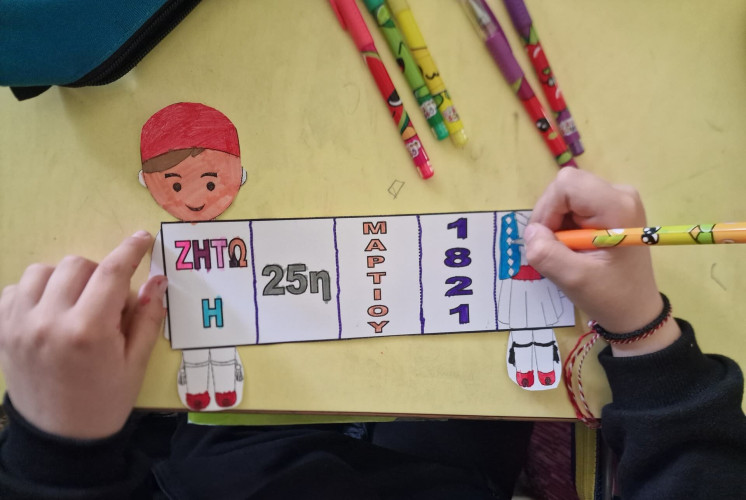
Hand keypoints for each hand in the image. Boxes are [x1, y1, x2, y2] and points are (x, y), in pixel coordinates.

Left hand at [0, 231, 166, 438]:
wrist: (60, 438)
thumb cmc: (106, 400)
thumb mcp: (136, 362)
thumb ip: (147, 317)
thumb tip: (158, 279)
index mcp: (88, 332)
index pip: (111, 273)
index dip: (130, 250)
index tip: (142, 239)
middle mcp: (48, 322)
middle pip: (77, 265)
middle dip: (99, 274)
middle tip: (108, 302)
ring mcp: (18, 325)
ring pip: (43, 271)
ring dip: (65, 279)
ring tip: (76, 303)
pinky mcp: (1, 331)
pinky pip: (15, 288)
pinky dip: (36, 291)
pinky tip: (50, 311)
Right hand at [525, 169, 679, 355]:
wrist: (636, 310)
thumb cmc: (611, 296)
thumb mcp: (574, 279)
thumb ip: (547, 254)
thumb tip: (531, 232)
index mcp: (617, 207)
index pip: (567, 185)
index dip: (548, 209)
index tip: (548, 240)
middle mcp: (619, 195)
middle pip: (565, 187)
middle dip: (550, 217)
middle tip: (556, 249)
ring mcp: (616, 200)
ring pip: (565, 196)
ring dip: (556, 223)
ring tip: (568, 251)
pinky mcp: (610, 208)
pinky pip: (573, 205)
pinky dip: (564, 225)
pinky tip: (574, 246)